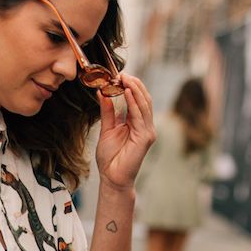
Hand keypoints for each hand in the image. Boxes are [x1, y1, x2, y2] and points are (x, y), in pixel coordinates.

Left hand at [95, 75, 155, 191]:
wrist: (112, 177)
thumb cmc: (110, 158)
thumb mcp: (107, 129)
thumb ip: (108, 112)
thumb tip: (103, 93)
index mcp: (136, 123)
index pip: (137, 99)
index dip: (130, 86)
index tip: (118, 75)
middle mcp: (145, 125)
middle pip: (143, 99)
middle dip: (134, 84)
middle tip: (121, 73)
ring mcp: (147, 131)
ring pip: (144, 104)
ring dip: (135, 89)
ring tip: (124, 78)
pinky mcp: (145, 137)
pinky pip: (140, 115)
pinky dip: (134, 102)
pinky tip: (127, 92)